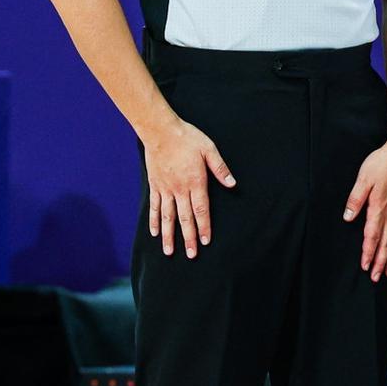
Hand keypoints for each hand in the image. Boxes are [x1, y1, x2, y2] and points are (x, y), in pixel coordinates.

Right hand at [139, 116, 234, 257]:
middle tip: (191, 255)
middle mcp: (179, 189)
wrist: (160, 130)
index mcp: (195, 182)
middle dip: (188, 238)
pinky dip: (154, 221)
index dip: (204, 227)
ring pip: (167, 217)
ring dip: (169, 235)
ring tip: (169, 252)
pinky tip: (155, 233)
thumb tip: (232, 184)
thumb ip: (220, 168)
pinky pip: (154, 207)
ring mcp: (165, 189)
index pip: (201, 210)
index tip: (205, 241)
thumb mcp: (209, 149)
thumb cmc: (187, 138)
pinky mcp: (155, 185)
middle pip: (185, 218)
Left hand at [342, 136, 386, 281]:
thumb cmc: (383, 162)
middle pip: (386, 243)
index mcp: (379, 206)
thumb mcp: (364, 177)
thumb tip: (348, 217)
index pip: (373, 235)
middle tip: (377, 278)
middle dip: (381, 262)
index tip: (366, 267)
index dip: (369, 253)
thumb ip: (355, 198)